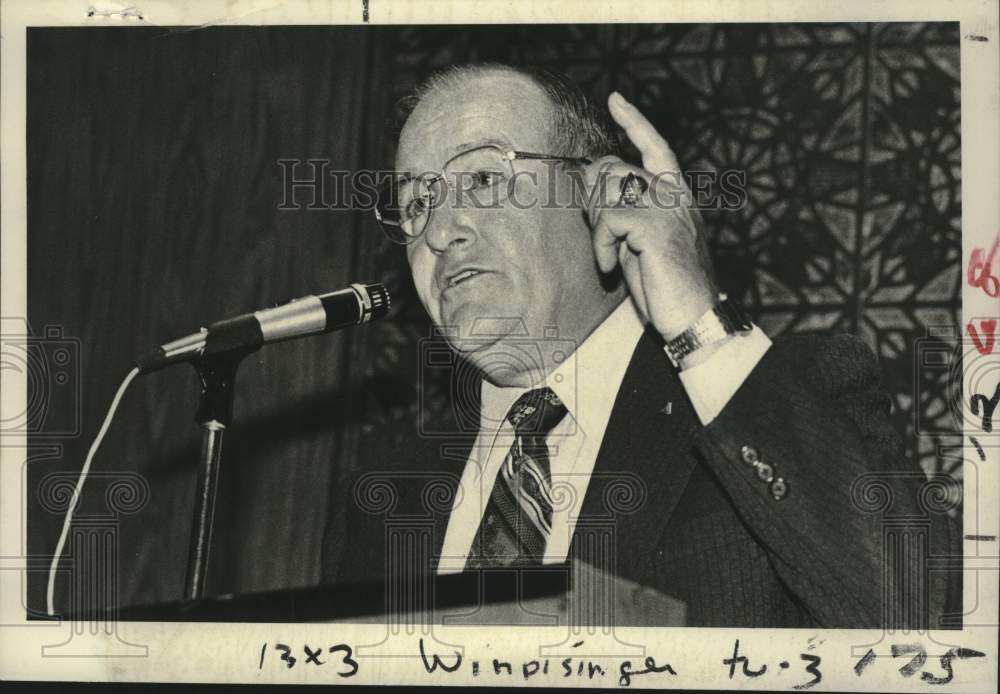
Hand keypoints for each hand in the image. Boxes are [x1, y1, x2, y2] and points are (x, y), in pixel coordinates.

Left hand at [583, 92, 718, 341]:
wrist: (693, 316)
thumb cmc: (665, 285)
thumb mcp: (638, 242)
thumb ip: (622, 213)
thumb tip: (592, 185)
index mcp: (676, 195)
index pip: (656, 148)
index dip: (635, 123)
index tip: (616, 100)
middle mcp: (674, 194)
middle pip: (614, 169)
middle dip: (594, 199)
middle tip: (601, 236)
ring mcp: (667, 207)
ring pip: (608, 192)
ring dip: (597, 227)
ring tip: (610, 254)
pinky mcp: (656, 226)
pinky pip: (607, 221)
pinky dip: (600, 246)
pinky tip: (609, 266)